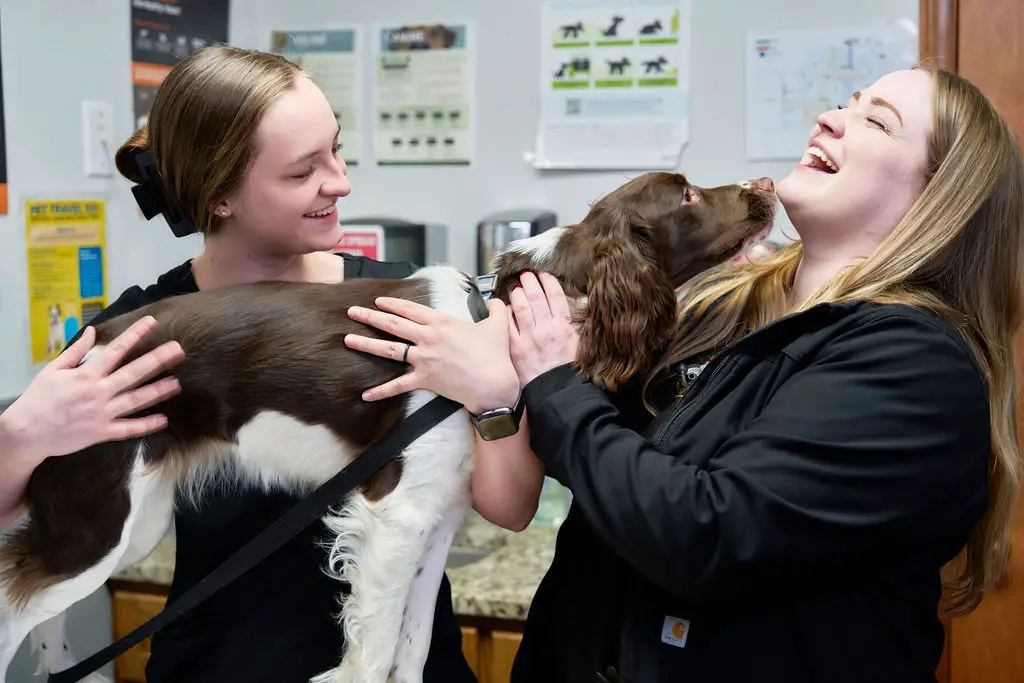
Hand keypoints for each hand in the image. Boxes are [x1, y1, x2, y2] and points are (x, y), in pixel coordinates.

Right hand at [0, 315, 184, 462]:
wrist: (26, 432)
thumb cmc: (39, 398)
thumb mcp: (53, 369)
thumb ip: (76, 351)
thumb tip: (91, 331)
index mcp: (86, 374)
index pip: (116, 350)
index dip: (135, 334)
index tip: (152, 321)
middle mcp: (98, 392)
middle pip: (134, 373)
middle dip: (158, 359)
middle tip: (179, 350)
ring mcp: (102, 413)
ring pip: (136, 400)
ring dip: (158, 391)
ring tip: (177, 383)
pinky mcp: (101, 432)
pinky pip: (128, 429)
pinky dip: (146, 425)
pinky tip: (163, 420)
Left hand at [345, 297, 520, 413]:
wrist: (493, 383)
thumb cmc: (495, 355)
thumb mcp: (497, 326)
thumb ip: (496, 309)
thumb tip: (499, 301)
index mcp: (442, 323)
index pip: (411, 309)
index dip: (393, 304)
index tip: (379, 301)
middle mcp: (428, 338)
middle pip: (393, 325)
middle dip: (370, 317)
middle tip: (352, 312)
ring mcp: (423, 359)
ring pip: (389, 350)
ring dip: (366, 344)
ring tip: (347, 339)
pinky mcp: (424, 380)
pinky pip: (398, 386)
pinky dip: (381, 391)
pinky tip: (365, 395)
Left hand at [507, 272, 578, 385]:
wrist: (558, 393)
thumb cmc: (570, 372)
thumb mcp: (581, 345)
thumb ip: (576, 326)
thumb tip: (576, 311)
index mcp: (564, 325)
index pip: (555, 295)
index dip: (548, 281)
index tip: (543, 274)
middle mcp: (546, 327)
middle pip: (536, 296)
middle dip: (530, 281)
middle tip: (525, 274)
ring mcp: (529, 337)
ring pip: (520, 306)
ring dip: (517, 293)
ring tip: (516, 287)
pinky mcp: (516, 348)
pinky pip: (507, 325)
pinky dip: (505, 313)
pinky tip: (504, 309)